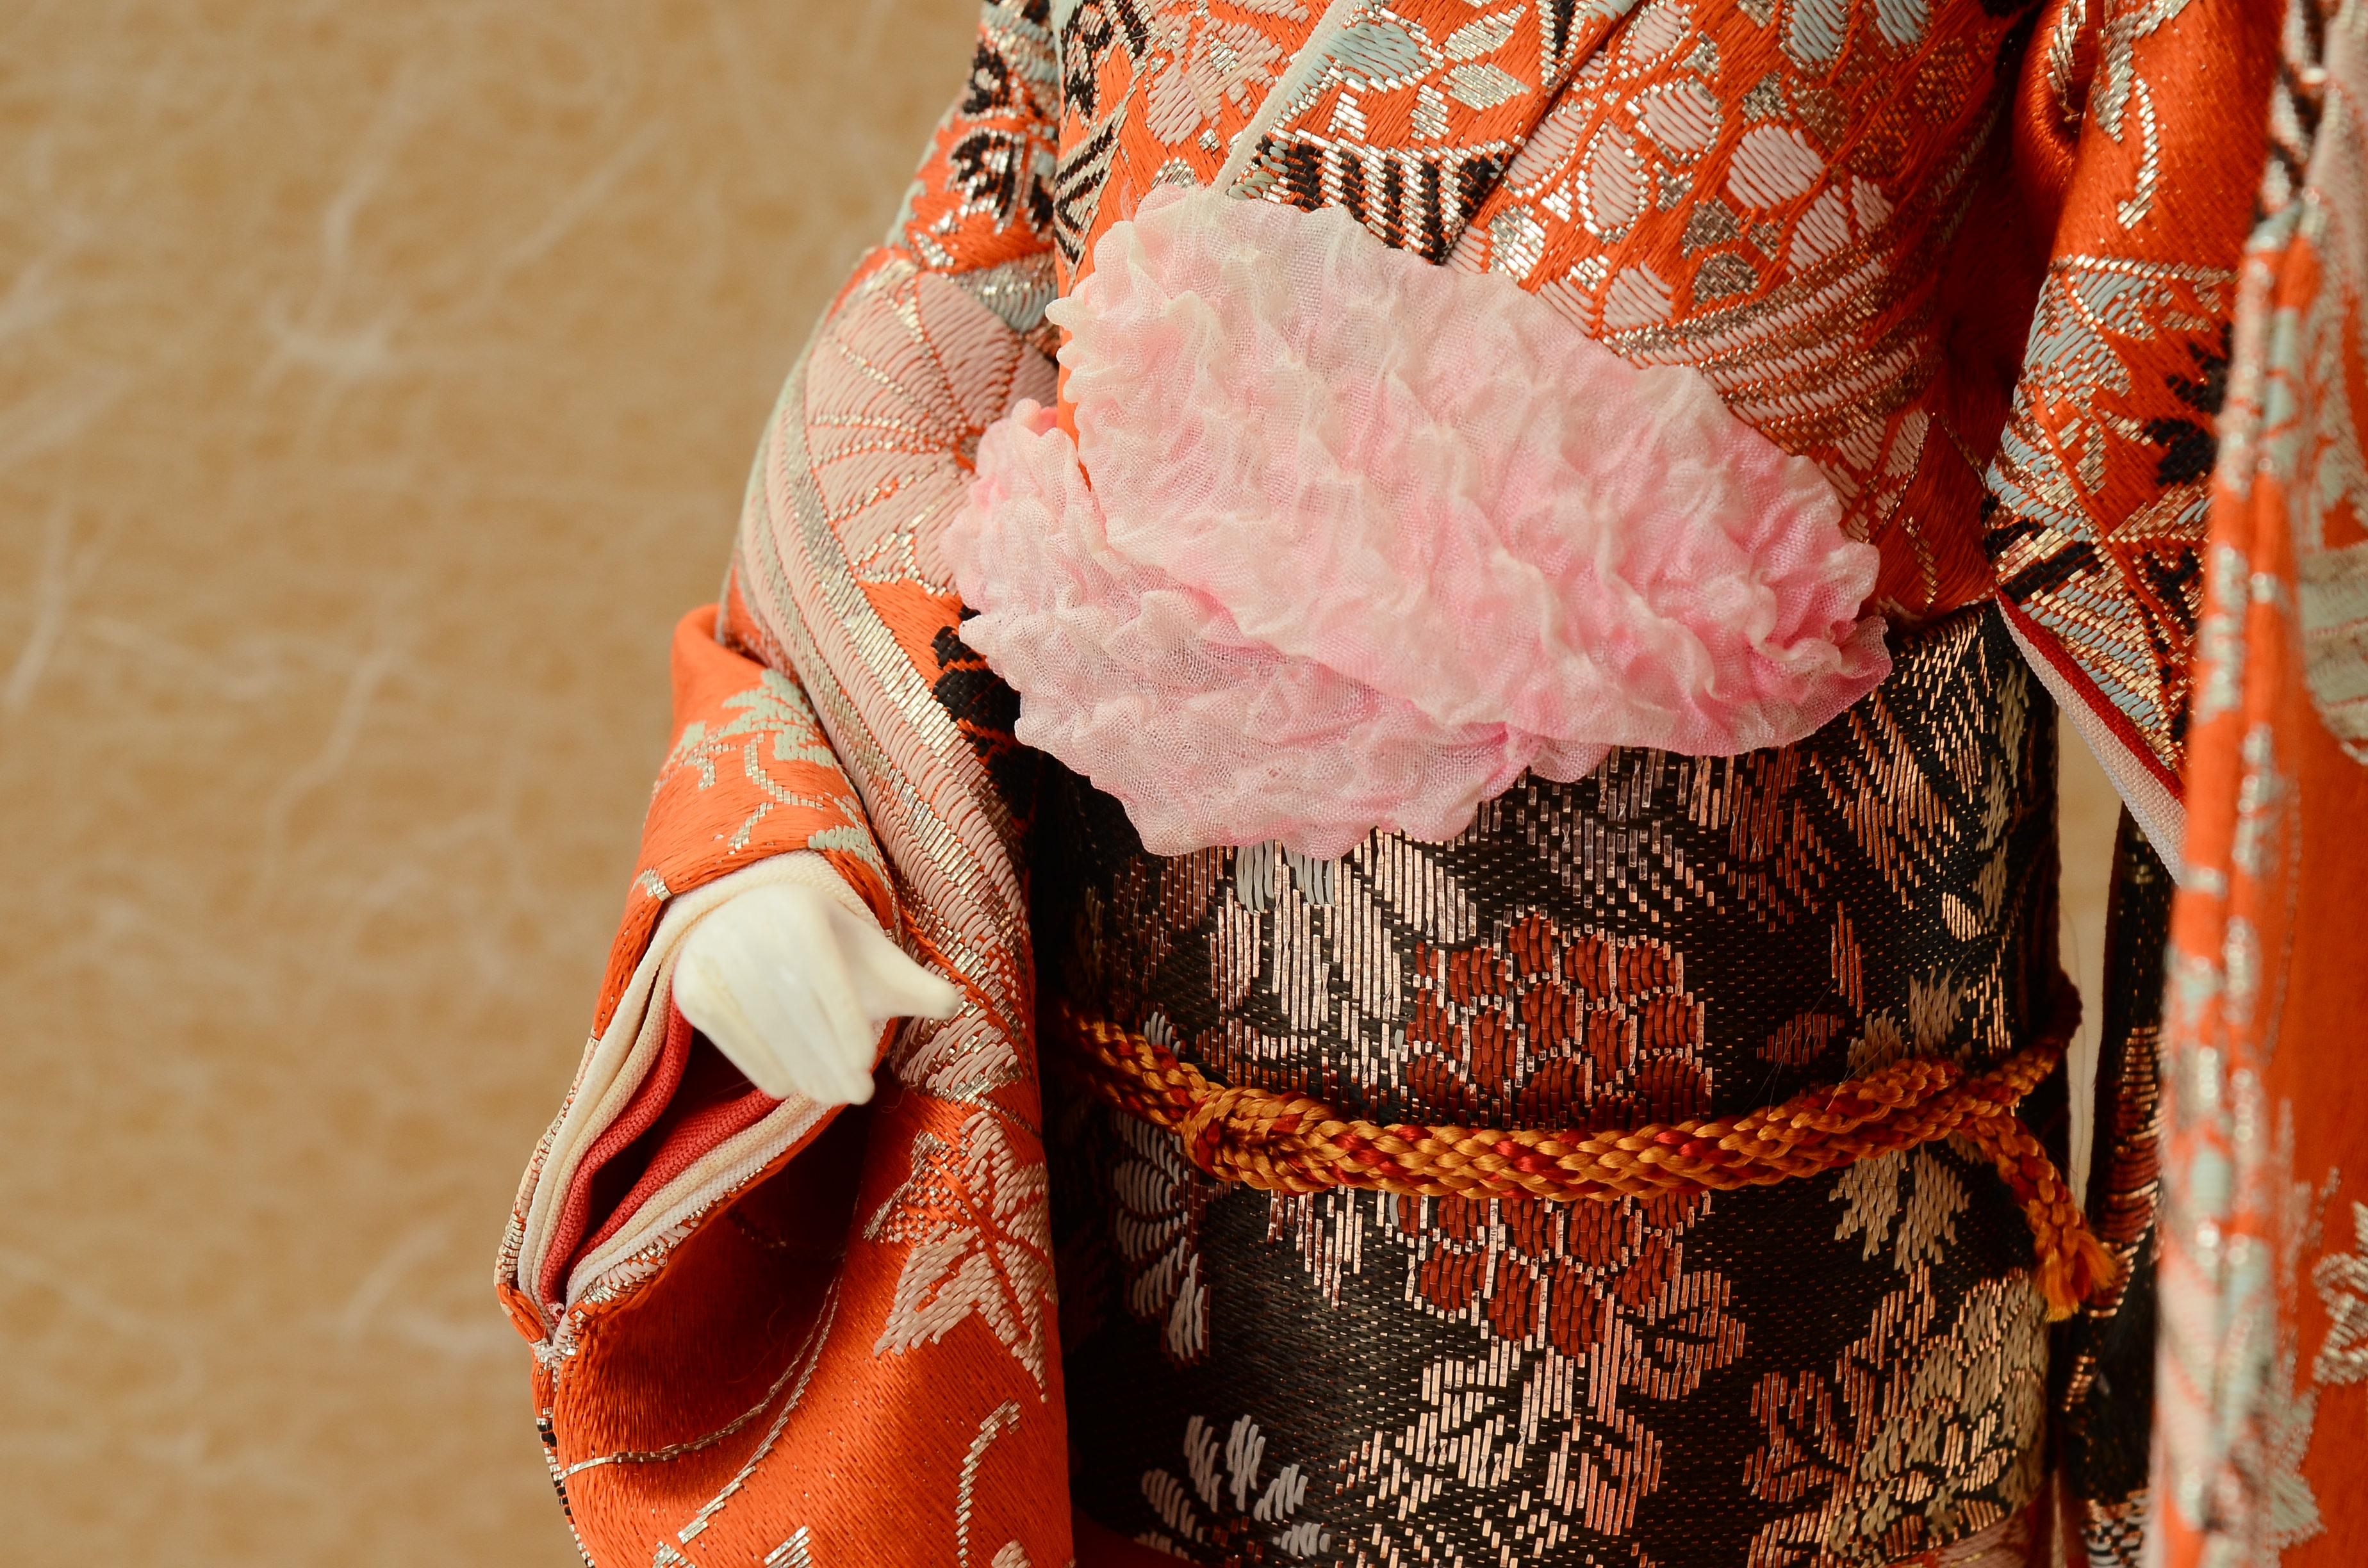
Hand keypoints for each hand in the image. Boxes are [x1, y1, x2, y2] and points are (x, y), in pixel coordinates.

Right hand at [671, 880, 960, 1105]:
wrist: (747, 920)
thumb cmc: (826, 947)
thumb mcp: (869, 956)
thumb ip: (911, 981)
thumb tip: (954, 1003)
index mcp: (801, 912)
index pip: (825, 978)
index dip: (846, 1025)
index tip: (866, 1064)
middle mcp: (750, 928)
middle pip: (795, 1010)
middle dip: (829, 1058)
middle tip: (855, 1094)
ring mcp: (713, 958)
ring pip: (765, 1029)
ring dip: (801, 1071)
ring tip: (830, 1095)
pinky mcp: (690, 988)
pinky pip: (732, 1039)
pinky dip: (763, 1067)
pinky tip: (791, 1086)